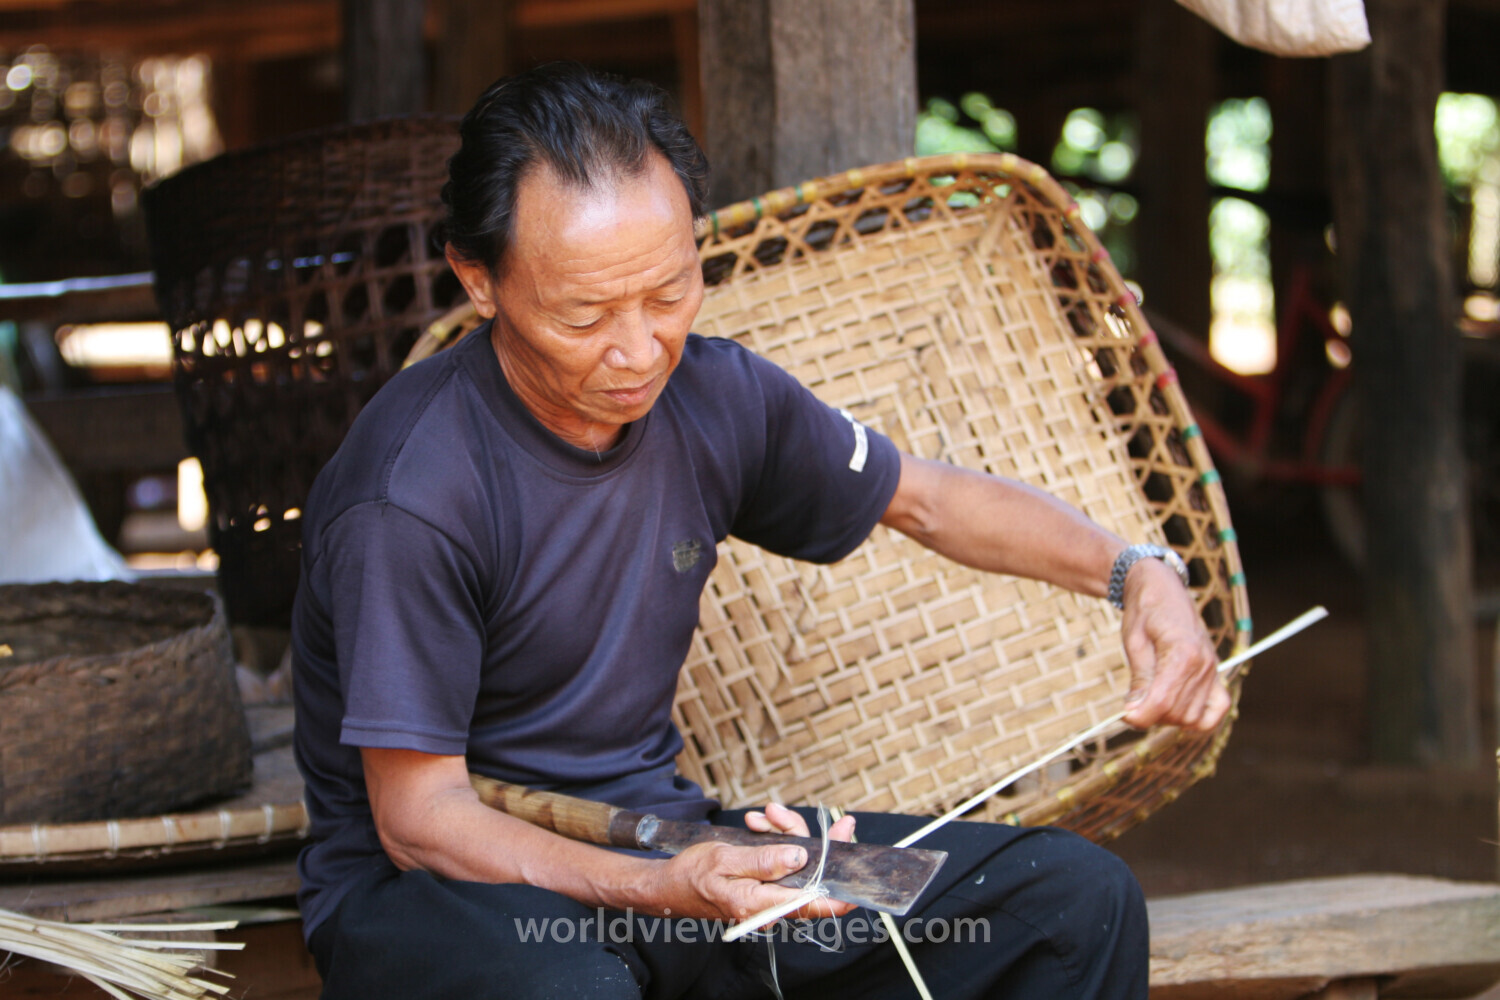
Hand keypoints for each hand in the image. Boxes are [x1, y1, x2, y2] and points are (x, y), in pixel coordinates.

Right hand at [642, 805, 855, 923]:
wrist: (668, 884)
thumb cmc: (692, 874)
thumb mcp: (725, 859)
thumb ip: (763, 860)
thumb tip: (799, 857)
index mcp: (761, 904)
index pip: (813, 905)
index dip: (842, 894)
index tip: (862, 875)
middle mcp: (769, 904)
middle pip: (811, 876)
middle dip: (819, 844)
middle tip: (842, 821)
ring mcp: (767, 895)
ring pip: (796, 863)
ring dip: (788, 834)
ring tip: (767, 814)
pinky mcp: (763, 886)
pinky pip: (780, 862)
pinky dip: (774, 840)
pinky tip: (759, 824)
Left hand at [1119, 557, 1230, 731]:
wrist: (1164, 590)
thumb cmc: (1145, 612)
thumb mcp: (1134, 642)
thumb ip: (1139, 679)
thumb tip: (1133, 713)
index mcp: (1183, 653)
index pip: (1162, 702)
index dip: (1140, 716)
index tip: (1124, 714)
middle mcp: (1204, 665)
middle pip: (1177, 713)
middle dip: (1152, 715)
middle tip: (1134, 701)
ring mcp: (1213, 671)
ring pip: (1193, 718)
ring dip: (1169, 717)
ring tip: (1151, 698)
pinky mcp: (1215, 675)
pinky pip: (1217, 710)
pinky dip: (1199, 720)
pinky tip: (1177, 711)